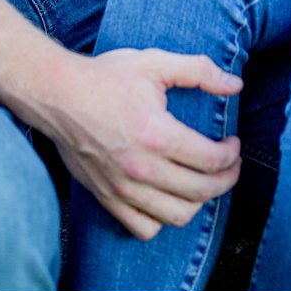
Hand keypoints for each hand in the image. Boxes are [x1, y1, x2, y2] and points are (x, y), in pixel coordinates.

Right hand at [35, 48, 244, 239]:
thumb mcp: (153, 63)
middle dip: (226, 178)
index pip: (213, 161)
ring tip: (200, 182)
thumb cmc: (103, 78)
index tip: (231, 143)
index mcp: (156, 134)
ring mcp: (122, 186)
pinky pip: (144, 228)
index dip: (232, 155)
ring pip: (178, 215)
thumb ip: (199, 70)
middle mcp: (141, 167)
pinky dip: (161, 220)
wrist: (55, 94)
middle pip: (203, 191)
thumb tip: (235, 84)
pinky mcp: (106, 197)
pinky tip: (165, 197)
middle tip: (227, 164)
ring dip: (198, 201)